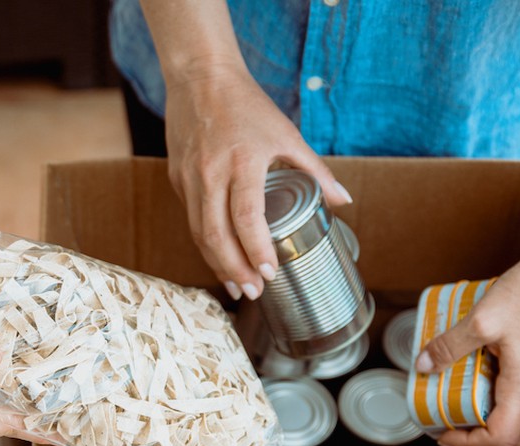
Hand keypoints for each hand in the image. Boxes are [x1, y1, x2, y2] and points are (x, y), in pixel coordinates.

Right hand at [163, 62, 351, 300]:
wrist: (200, 78)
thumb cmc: (247, 105)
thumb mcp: (287, 133)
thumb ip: (314, 170)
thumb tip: (343, 201)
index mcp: (242, 160)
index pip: (247, 216)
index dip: (257, 249)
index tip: (270, 272)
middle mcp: (210, 172)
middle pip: (216, 234)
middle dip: (234, 269)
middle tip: (252, 292)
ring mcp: (188, 177)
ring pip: (198, 232)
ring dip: (216, 263)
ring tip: (236, 285)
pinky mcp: (176, 178)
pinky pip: (190, 218)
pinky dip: (205, 242)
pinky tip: (220, 256)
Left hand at [415, 262, 519, 445]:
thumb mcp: (480, 320)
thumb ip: (449, 346)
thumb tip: (422, 366)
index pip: (502, 437)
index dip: (471, 443)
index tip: (445, 432)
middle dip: (486, 443)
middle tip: (456, 430)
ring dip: (495, 424)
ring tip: (464, 410)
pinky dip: (501, 402)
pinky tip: (478, 380)